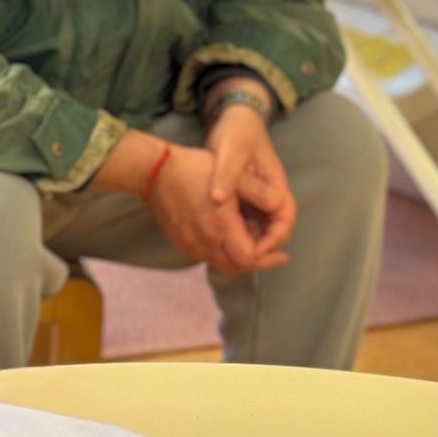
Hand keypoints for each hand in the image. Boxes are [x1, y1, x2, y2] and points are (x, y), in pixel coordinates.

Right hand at [146, 144, 288, 275]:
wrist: (155, 172)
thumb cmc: (194, 168)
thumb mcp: (235, 175)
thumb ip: (261, 193)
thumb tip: (282, 207)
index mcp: (221, 225)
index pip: (249, 259)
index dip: (268, 259)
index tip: (282, 254)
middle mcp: (204, 241)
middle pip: (237, 268)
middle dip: (256, 262)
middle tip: (270, 252)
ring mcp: (190, 244)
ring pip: (221, 264)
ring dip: (237, 257)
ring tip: (249, 241)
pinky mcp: (180, 242)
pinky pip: (205, 256)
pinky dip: (221, 253)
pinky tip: (226, 237)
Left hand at [204, 106, 295, 261]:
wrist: (233, 118)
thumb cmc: (236, 132)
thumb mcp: (231, 151)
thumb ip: (227, 175)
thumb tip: (218, 199)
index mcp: (274, 183)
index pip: (284, 217)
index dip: (274, 237)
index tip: (255, 250)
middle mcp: (269, 193)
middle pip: (272, 227)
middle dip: (259, 245)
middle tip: (237, 258)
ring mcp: (256, 195)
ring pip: (257, 226)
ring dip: (246, 240)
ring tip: (225, 253)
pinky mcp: (243, 196)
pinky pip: (243, 219)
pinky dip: (235, 230)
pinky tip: (216, 237)